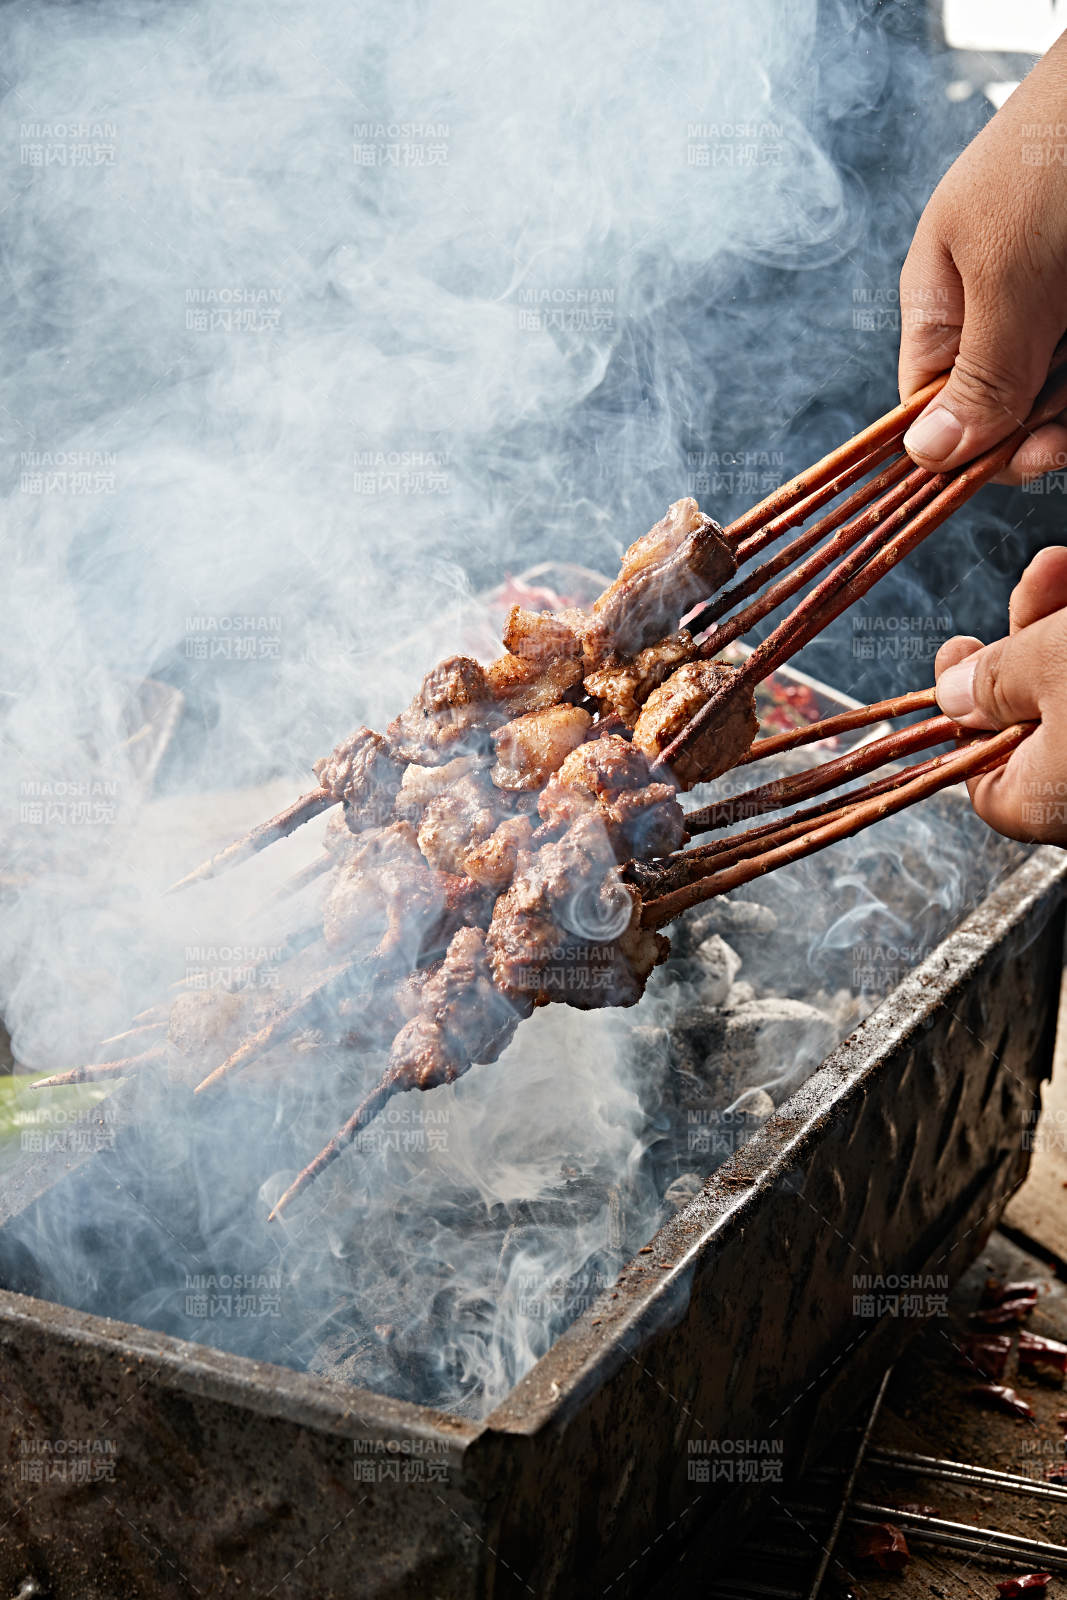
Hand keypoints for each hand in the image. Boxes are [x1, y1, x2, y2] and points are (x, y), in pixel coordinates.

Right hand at [899, 35, 1066, 483]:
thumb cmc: (1057, 158)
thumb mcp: (1006, 277)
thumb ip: (975, 372)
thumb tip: (923, 456)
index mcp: (941, 304)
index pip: (929, 409)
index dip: (962, 448)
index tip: (1009, 462)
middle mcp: (991, 313)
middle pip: (996, 413)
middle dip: (1029, 431)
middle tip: (1060, 430)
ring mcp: (1045, 309)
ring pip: (1049, 398)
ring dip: (1064, 412)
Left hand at [933, 547, 1066, 840]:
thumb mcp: (1056, 664)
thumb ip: (997, 678)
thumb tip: (951, 695)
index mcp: (1047, 804)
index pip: (979, 780)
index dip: (963, 717)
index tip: (958, 657)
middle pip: (1034, 720)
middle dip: (1027, 640)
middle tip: (1027, 589)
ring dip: (1062, 623)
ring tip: (1057, 567)